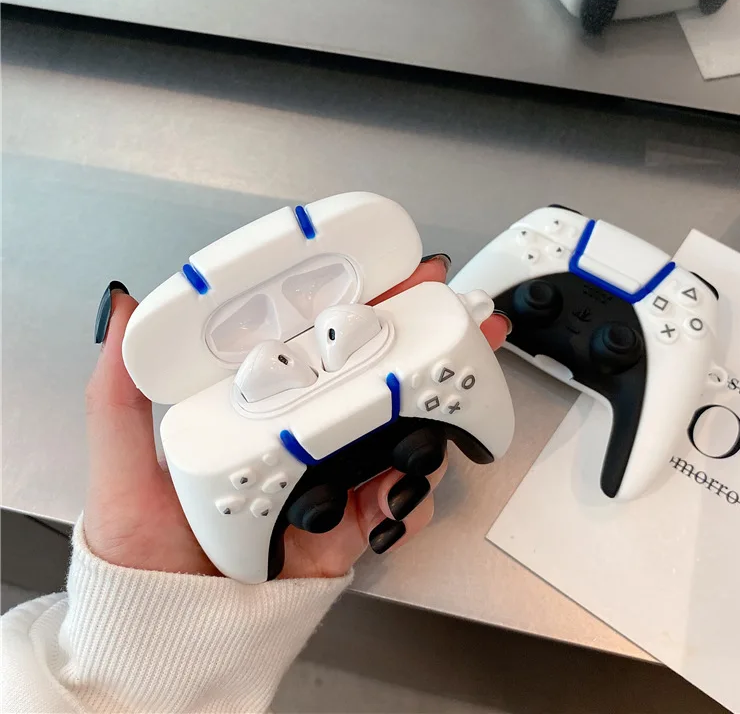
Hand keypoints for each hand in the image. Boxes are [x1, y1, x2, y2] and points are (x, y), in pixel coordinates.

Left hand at [84, 257, 508, 579]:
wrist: (172, 633)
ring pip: (400, 433)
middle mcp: (302, 435)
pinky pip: (399, 501)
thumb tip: (121, 313)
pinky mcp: (351, 523)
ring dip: (431, 411)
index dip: (356, 304)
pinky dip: (413, 493)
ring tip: (441, 393)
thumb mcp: (122, 468)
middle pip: (374, 379)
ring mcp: (332, 477)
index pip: (312, 344)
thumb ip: (118, 395)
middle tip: (455, 315)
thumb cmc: (145, 550)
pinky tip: (402, 484)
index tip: (392, 273)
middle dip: (425, 343)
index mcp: (257, 408)